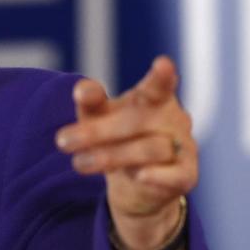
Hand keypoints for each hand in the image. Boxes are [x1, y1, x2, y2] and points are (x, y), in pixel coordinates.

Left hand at [55, 56, 196, 249]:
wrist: (137, 185)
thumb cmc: (117, 139)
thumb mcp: (99, 117)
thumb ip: (91, 101)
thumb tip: (82, 90)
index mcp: (155, 98)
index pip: (158, 86)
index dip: (161, 77)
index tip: (163, 63)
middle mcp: (173, 119)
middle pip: (136, 121)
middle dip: (97, 131)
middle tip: (62, 140)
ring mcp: (183, 147)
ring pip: (149, 149)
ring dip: (111, 156)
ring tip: (79, 163)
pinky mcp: (186, 175)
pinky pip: (175, 175)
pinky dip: (158, 175)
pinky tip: (138, 176)